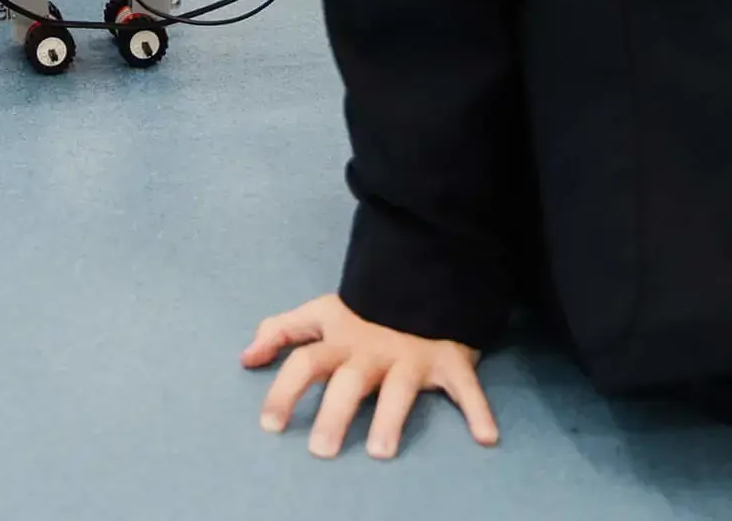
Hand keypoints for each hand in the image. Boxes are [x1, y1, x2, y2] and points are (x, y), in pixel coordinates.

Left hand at [243, 293, 497, 460]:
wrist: (428, 281)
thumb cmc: (367, 311)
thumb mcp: (323, 314)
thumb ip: (281, 331)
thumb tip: (245, 358)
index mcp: (340, 340)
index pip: (304, 360)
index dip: (284, 389)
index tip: (269, 425)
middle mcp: (372, 351)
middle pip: (347, 382)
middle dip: (334, 414)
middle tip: (322, 450)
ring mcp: (411, 357)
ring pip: (398, 390)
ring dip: (390, 419)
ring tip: (380, 451)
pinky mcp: (448, 361)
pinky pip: (465, 387)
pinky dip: (478, 410)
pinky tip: (486, 437)